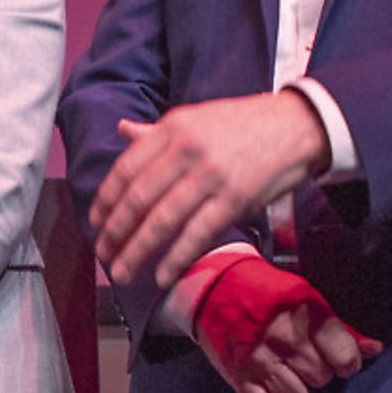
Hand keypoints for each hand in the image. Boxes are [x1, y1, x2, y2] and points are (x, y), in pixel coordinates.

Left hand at [89, 91, 329, 287]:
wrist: (297, 125)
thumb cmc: (242, 124)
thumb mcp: (195, 118)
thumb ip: (157, 132)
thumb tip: (123, 130)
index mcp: (172, 127)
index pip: (126, 168)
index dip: (106, 199)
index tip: (94, 222)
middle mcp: (186, 149)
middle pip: (139, 198)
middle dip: (116, 231)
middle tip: (102, 255)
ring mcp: (211, 175)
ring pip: (162, 220)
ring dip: (137, 251)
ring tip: (121, 271)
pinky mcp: (235, 199)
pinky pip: (197, 233)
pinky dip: (176, 257)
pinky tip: (160, 275)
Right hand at [192, 255, 381, 392]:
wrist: (211, 284)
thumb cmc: (265, 290)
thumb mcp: (305, 298)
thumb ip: (340, 329)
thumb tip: (375, 349)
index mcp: (306, 312)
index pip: (344, 358)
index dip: (344, 362)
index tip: (335, 358)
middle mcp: (284, 337)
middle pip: (320, 379)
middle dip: (315, 371)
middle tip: (300, 357)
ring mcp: (258, 358)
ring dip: (293, 388)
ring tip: (283, 371)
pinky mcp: (237, 375)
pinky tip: (267, 386)